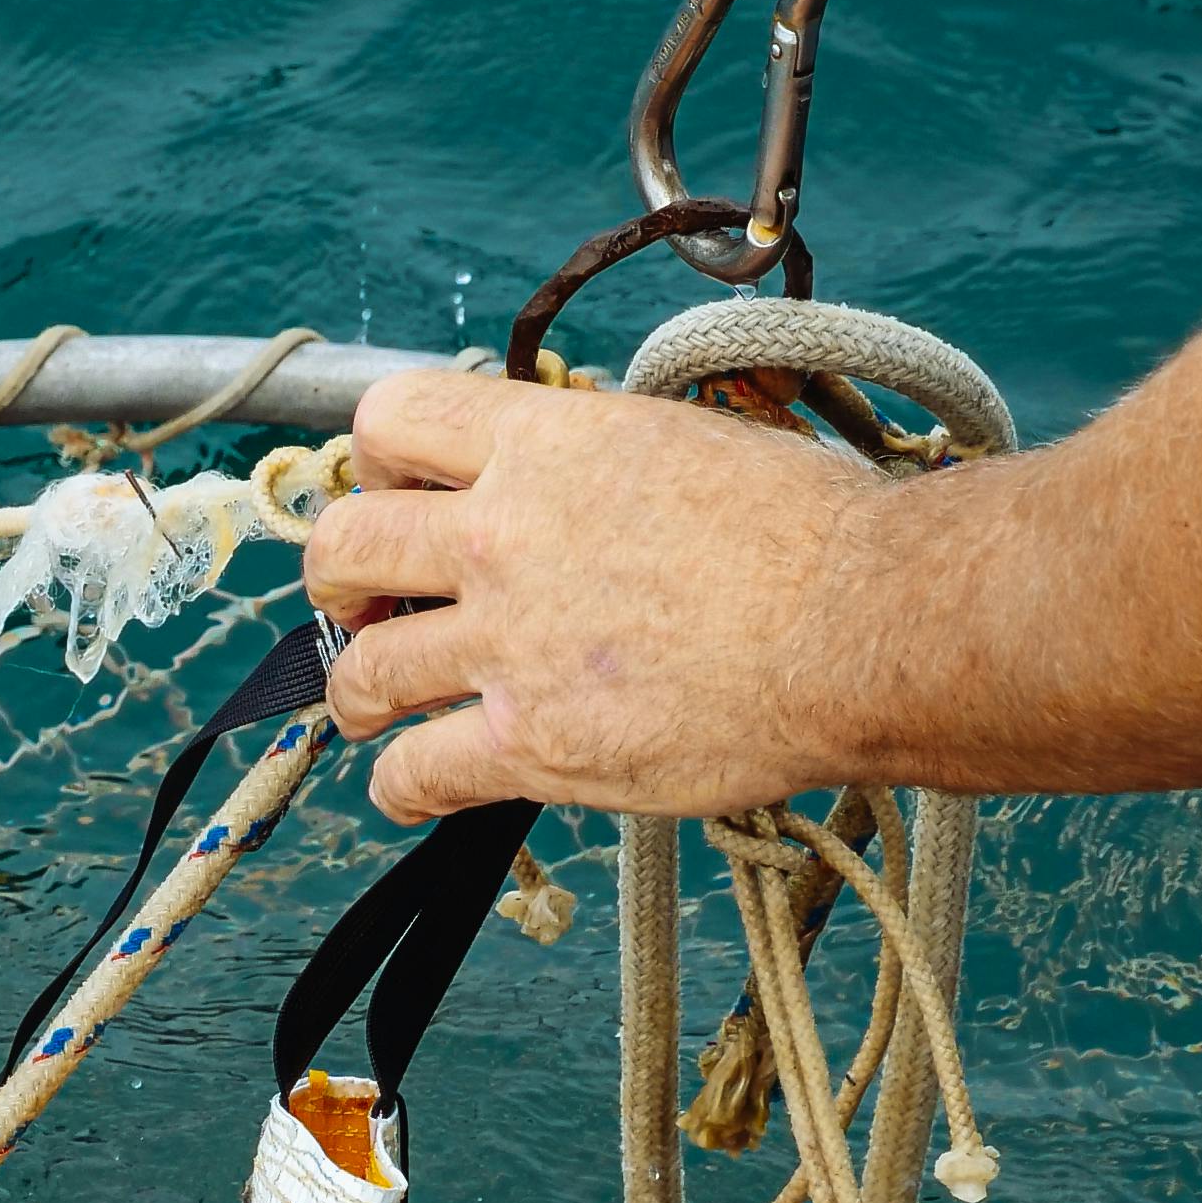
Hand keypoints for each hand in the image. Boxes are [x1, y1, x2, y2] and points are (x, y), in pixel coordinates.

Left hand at [303, 372, 876, 822]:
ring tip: (370, 703)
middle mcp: (503, 534)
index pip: (392, 417)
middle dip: (338, 577)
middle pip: (344, 544)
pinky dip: (398, 785)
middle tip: (364, 602)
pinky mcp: (530, 742)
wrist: (863, 624)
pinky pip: (414, 772)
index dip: (377, 458)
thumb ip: (603, 460)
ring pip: (360, 668)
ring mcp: (507, 642)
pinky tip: (412, 785)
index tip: (396, 491)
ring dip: (354, 689)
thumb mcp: (690, 443)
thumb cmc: (814, 533)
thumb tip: (585, 474)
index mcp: (545, 443)